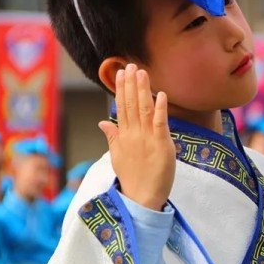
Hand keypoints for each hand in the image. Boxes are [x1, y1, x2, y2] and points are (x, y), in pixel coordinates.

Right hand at [98, 64, 175, 210]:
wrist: (141, 197)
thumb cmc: (133, 177)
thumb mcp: (118, 155)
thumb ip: (112, 136)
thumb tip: (102, 122)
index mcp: (124, 136)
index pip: (122, 107)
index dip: (122, 89)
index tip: (121, 72)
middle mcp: (133, 134)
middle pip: (130, 104)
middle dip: (130, 84)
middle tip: (130, 65)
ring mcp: (147, 139)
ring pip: (143, 110)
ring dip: (142, 90)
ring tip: (141, 73)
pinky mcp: (161, 145)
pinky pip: (160, 123)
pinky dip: (160, 108)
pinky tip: (160, 94)